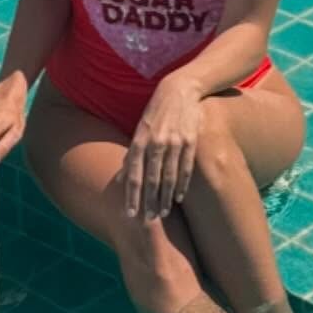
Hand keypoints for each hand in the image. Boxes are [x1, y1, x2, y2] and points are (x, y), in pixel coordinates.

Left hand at [124, 79, 200, 219]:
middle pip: (151, 179)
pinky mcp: (190, 141)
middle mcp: (156, 142)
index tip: (129, 214)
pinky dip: (182, 184)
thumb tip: (123, 177)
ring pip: (169, 176)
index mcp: (140, 140)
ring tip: (162, 214)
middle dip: (149, 202)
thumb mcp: (140, 130)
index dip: (131, 195)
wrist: (181, 91)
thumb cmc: (156, 114)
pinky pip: (185, 168)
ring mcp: (174, 142)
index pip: (134, 174)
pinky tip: (179, 198)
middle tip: (147, 221)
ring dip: (165, 197)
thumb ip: (132, 154)